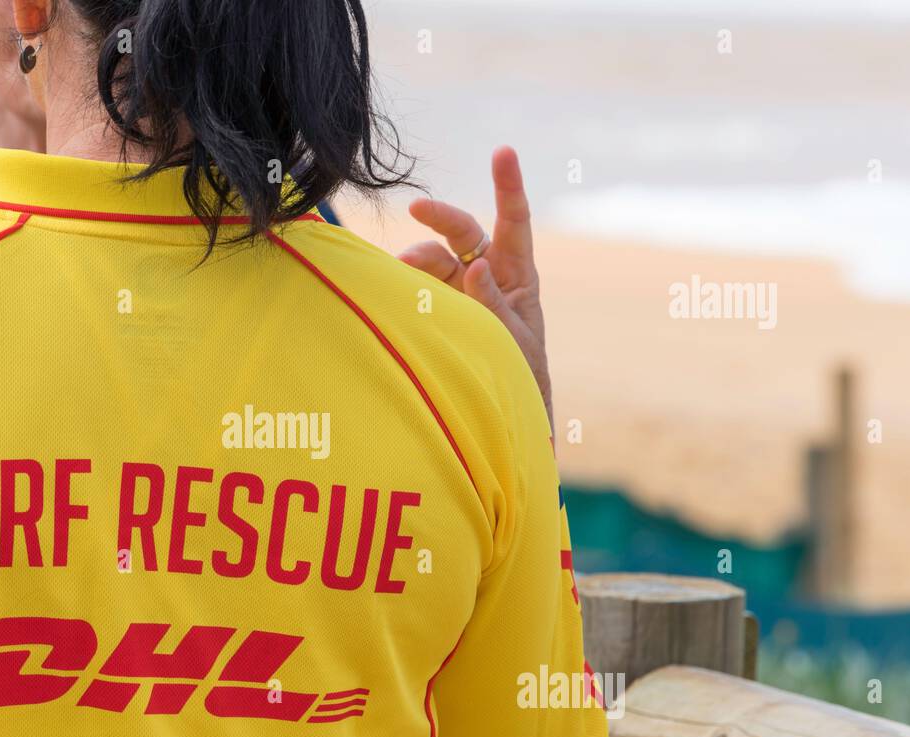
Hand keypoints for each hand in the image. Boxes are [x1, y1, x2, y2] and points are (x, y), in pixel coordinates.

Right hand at [397, 146, 551, 431]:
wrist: (500, 411)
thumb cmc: (518, 376)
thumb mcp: (511, 340)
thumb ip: (493, 304)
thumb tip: (476, 266)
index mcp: (519, 276)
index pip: (514, 222)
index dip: (508, 185)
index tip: (503, 152)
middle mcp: (488, 274)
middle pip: (463, 232)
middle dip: (440, 216)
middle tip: (416, 208)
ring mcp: (458, 290)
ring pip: (432, 259)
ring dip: (416, 261)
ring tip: (400, 272)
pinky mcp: (436, 307)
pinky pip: (416, 285)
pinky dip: (403, 282)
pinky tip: (391, 290)